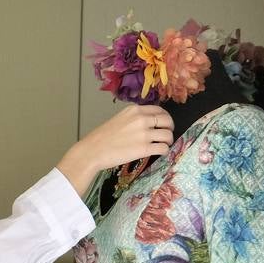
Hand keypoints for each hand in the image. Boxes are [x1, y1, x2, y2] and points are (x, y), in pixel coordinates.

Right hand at [57, 105, 173, 196]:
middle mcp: (141, 119)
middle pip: (167, 121)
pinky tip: (159, 152)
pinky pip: (163, 148)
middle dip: (170, 128)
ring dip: (168, 141)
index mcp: (135, 110)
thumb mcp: (120, 118)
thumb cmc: (103, 137)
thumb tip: (149, 123)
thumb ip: (135, 118)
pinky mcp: (144, 148)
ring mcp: (144, 134)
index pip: (159, 110)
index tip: (165, 123)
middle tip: (167, 135)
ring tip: (164, 145)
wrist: (93, 150)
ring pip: (167, 135)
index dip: (165, 118)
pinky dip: (164, 151)